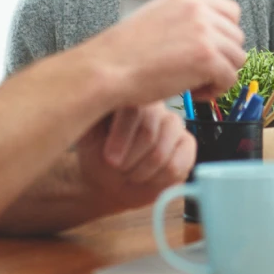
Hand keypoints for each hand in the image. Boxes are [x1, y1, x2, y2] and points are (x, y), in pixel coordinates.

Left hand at [76, 103, 195, 213]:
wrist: (110, 180)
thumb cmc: (97, 154)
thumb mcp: (86, 134)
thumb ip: (90, 114)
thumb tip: (94, 104)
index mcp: (130, 93)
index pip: (135, 108)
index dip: (123, 136)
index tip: (110, 159)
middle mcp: (156, 104)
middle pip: (149, 132)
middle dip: (131, 159)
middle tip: (118, 168)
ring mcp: (174, 123)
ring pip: (162, 151)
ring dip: (142, 171)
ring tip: (131, 173)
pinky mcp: (187, 144)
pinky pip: (177, 165)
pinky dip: (158, 179)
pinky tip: (148, 177)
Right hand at [93, 0, 244, 106]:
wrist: (107, 68)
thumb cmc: (123, 53)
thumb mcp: (156, 18)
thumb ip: (184, 21)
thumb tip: (207, 38)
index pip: (230, 12)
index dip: (223, 36)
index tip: (207, 52)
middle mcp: (199, 9)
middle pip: (236, 36)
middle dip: (222, 58)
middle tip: (196, 73)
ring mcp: (205, 32)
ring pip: (237, 58)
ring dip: (219, 75)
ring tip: (193, 84)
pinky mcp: (208, 58)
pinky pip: (229, 78)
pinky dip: (215, 91)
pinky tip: (192, 93)